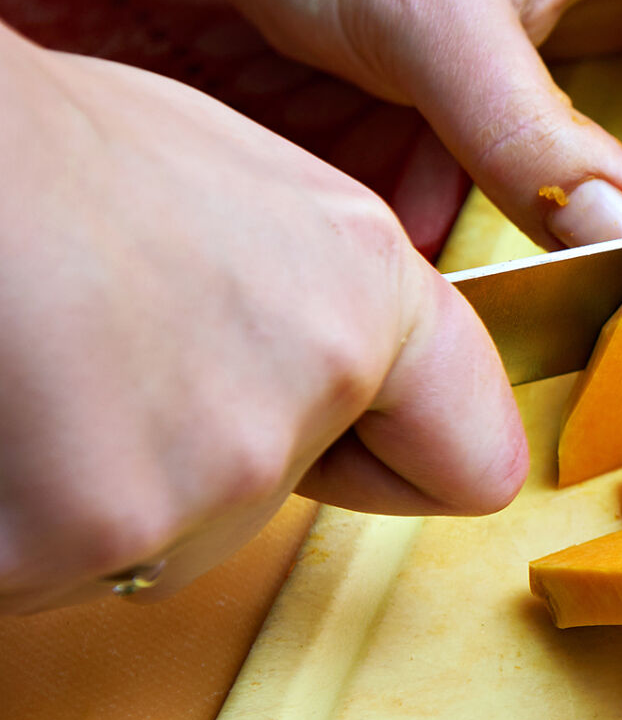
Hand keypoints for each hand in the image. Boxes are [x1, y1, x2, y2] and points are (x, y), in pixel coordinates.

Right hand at [0, 24, 525, 611]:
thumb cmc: (54, 148)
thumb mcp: (253, 194)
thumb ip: (331, 304)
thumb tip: (347, 380)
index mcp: (368, 296)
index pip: (475, 464)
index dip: (402, 460)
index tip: (356, 444)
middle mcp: (308, 394)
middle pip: (277, 507)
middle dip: (205, 462)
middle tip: (112, 359)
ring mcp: (197, 479)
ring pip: (159, 546)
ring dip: (103, 495)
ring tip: (43, 373)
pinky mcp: (75, 538)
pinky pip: (52, 570)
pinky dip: (15, 524)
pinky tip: (3, 419)